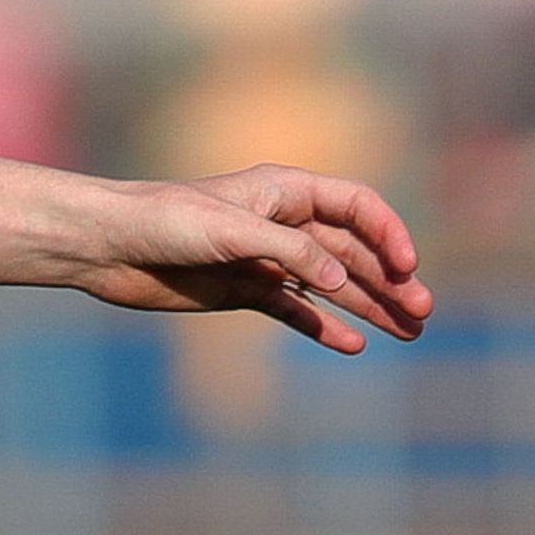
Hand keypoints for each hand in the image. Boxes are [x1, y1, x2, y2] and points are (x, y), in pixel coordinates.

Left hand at [72, 165, 433, 352]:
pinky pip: (296, 308)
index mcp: (285, 190)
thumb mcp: (235, 231)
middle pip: (352, 250)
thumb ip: (293, 252)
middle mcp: (282, 221)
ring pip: (332, 283)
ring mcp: (265, 257)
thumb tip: (344, 282)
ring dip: (369, 305)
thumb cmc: (168, 220)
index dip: (388, 233)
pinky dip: (324, 325)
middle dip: (389, 279)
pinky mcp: (244, 288)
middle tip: (423, 313)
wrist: (111, 246)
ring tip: (408, 332)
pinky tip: (353, 345)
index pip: (356, 206)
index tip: (407, 269)